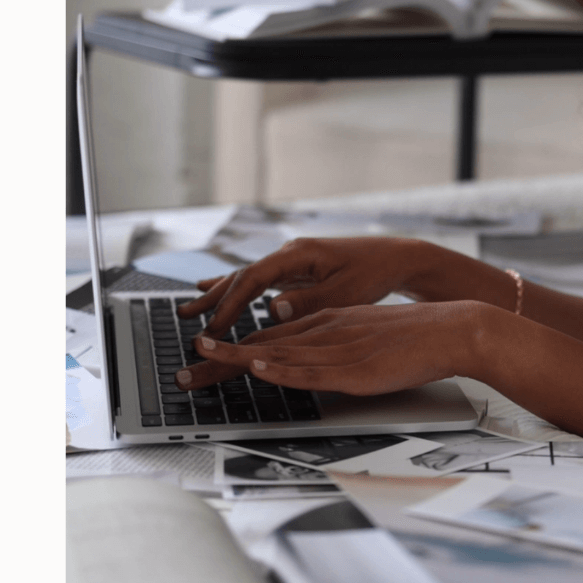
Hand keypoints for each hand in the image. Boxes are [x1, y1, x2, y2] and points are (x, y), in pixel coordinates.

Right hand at [176, 236, 435, 335]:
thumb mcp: (344, 291)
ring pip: (245, 278)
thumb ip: (308, 301)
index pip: (252, 280)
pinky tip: (211, 287)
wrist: (395, 257)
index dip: (230, 305)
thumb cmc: (373, 273)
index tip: (214, 328)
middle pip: (241, 277)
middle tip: (186, 321)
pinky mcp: (295, 269)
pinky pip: (257, 280)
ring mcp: (290, 260)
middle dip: (212, 299)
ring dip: (217, 294)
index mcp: (297, 255)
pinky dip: (234, 288)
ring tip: (188, 309)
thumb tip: (273, 307)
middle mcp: (288, 254)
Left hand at [176, 301, 487, 398]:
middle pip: (259, 346)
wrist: (448, 329)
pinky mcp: (354, 367)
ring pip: (276, 355)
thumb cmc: (409, 338)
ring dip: (234, 363)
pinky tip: (259, 368)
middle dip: (216, 361)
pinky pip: (311, 368)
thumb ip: (329, 347)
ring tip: (199, 368)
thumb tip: (305, 361)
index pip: (265, 338)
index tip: (197, 362)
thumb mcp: (358, 336)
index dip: (227, 352)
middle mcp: (322, 331)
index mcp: (322, 323)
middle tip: (181, 376)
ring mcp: (336, 348)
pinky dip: (282, 368)